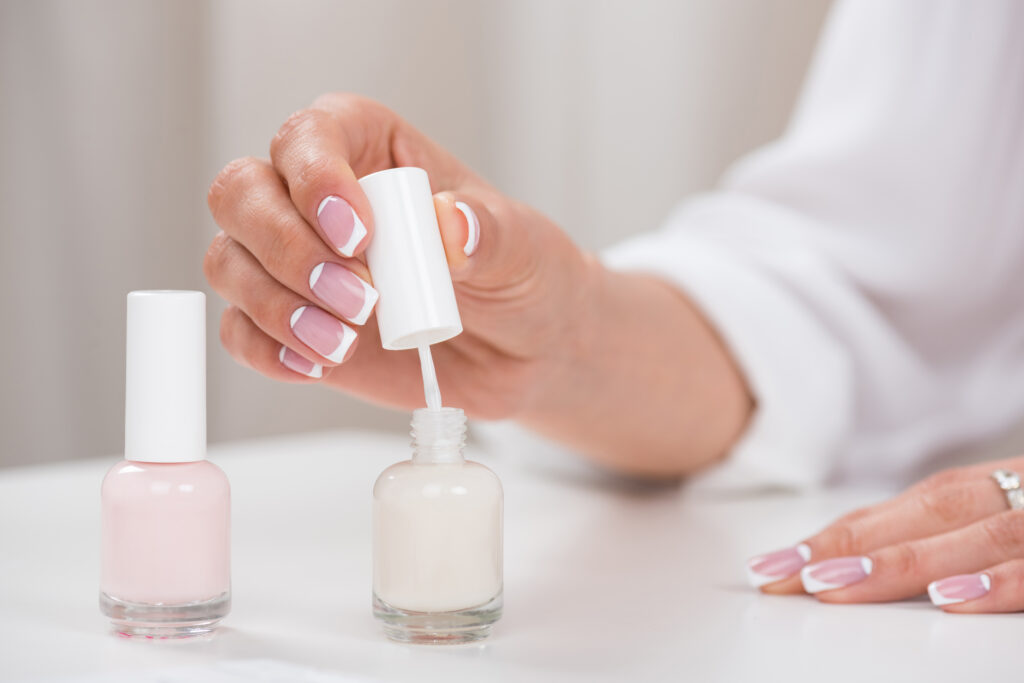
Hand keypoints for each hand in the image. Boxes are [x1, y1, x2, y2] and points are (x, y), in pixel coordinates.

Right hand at [205, 93, 750, 477]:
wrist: (524, 352)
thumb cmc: (522, 277)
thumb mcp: (524, 248)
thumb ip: (489, 230)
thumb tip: (450, 224)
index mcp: (369, 149)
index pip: (308, 136)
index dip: (316, 178)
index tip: (360, 233)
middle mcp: (315, 199)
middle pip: (241, 195)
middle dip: (288, 249)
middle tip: (360, 298)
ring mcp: (295, 264)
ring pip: (230, 263)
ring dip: (278, 306)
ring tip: (347, 341)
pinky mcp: (291, 325)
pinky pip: (241, 332)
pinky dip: (268, 350)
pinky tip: (318, 363)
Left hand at [747, 458, 1023, 612]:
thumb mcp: (1007, 516)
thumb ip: (949, 534)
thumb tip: (861, 562)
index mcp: (989, 490)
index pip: (900, 511)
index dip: (835, 535)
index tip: (774, 565)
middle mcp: (1013, 496)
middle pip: (924, 514)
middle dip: (847, 544)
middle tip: (782, 574)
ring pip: (976, 535)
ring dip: (903, 559)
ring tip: (837, 582)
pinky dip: (998, 580)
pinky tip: (950, 597)